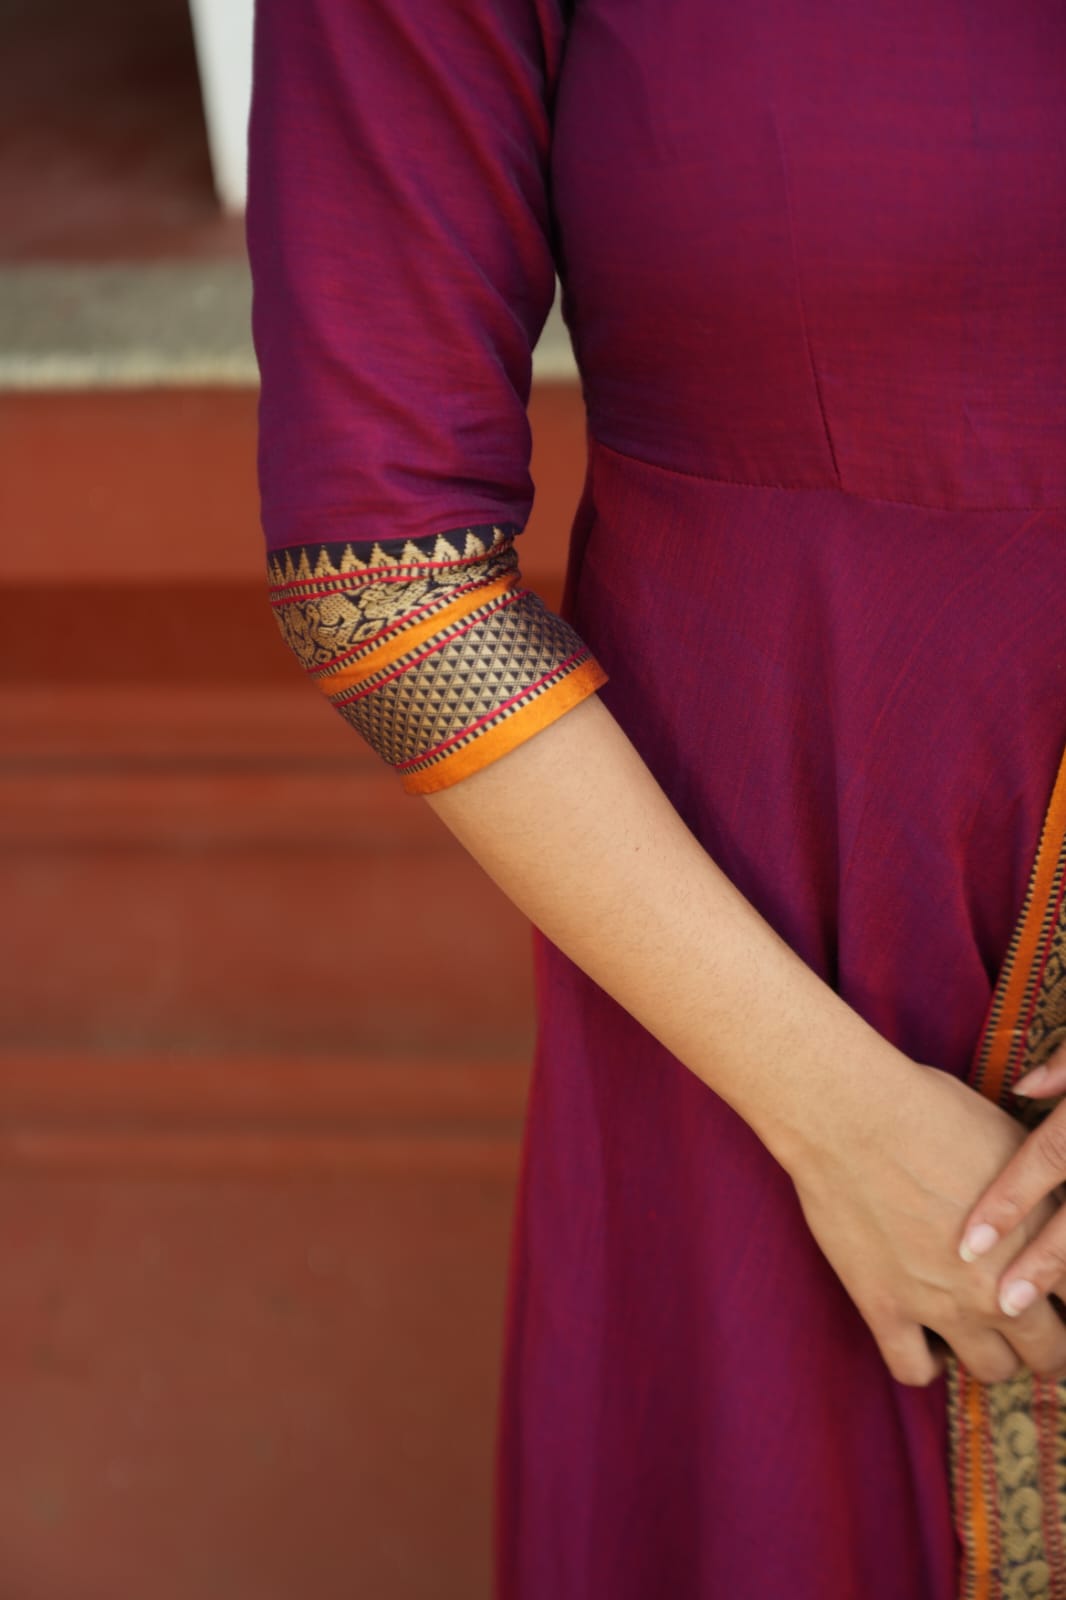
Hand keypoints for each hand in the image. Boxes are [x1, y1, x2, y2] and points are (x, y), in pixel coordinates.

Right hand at [786, 1059, 1065, 1385]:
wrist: (851, 1113)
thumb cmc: (931, 1110)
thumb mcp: (1014, 1143)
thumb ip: (1048, 1196)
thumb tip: (1060, 1214)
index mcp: (1039, 1241)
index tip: (1058, 1298)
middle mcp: (1001, 1285)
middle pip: (1049, 1352)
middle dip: (1049, 1343)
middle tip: (1034, 1324)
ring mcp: (942, 1304)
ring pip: (992, 1370)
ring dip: (995, 1354)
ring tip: (982, 1328)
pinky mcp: (885, 1307)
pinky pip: (914, 1370)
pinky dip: (927, 1362)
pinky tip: (928, 1337)